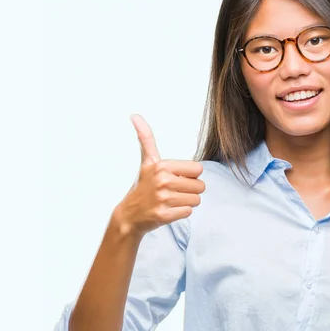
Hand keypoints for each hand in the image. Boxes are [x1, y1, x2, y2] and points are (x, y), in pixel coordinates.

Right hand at [112, 114, 204, 237]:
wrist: (129, 215)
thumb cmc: (143, 185)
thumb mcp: (146, 161)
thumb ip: (146, 138)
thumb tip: (134, 114)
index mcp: (162, 166)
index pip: (198, 169)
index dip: (190, 175)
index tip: (176, 178)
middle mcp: (162, 181)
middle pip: (200, 186)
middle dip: (190, 190)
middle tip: (173, 191)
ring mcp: (162, 199)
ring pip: (196, 200)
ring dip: (186, 202)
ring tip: (171, 201)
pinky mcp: (164, 215)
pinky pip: (188, 212)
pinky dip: (181, 212)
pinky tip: (168, 210)